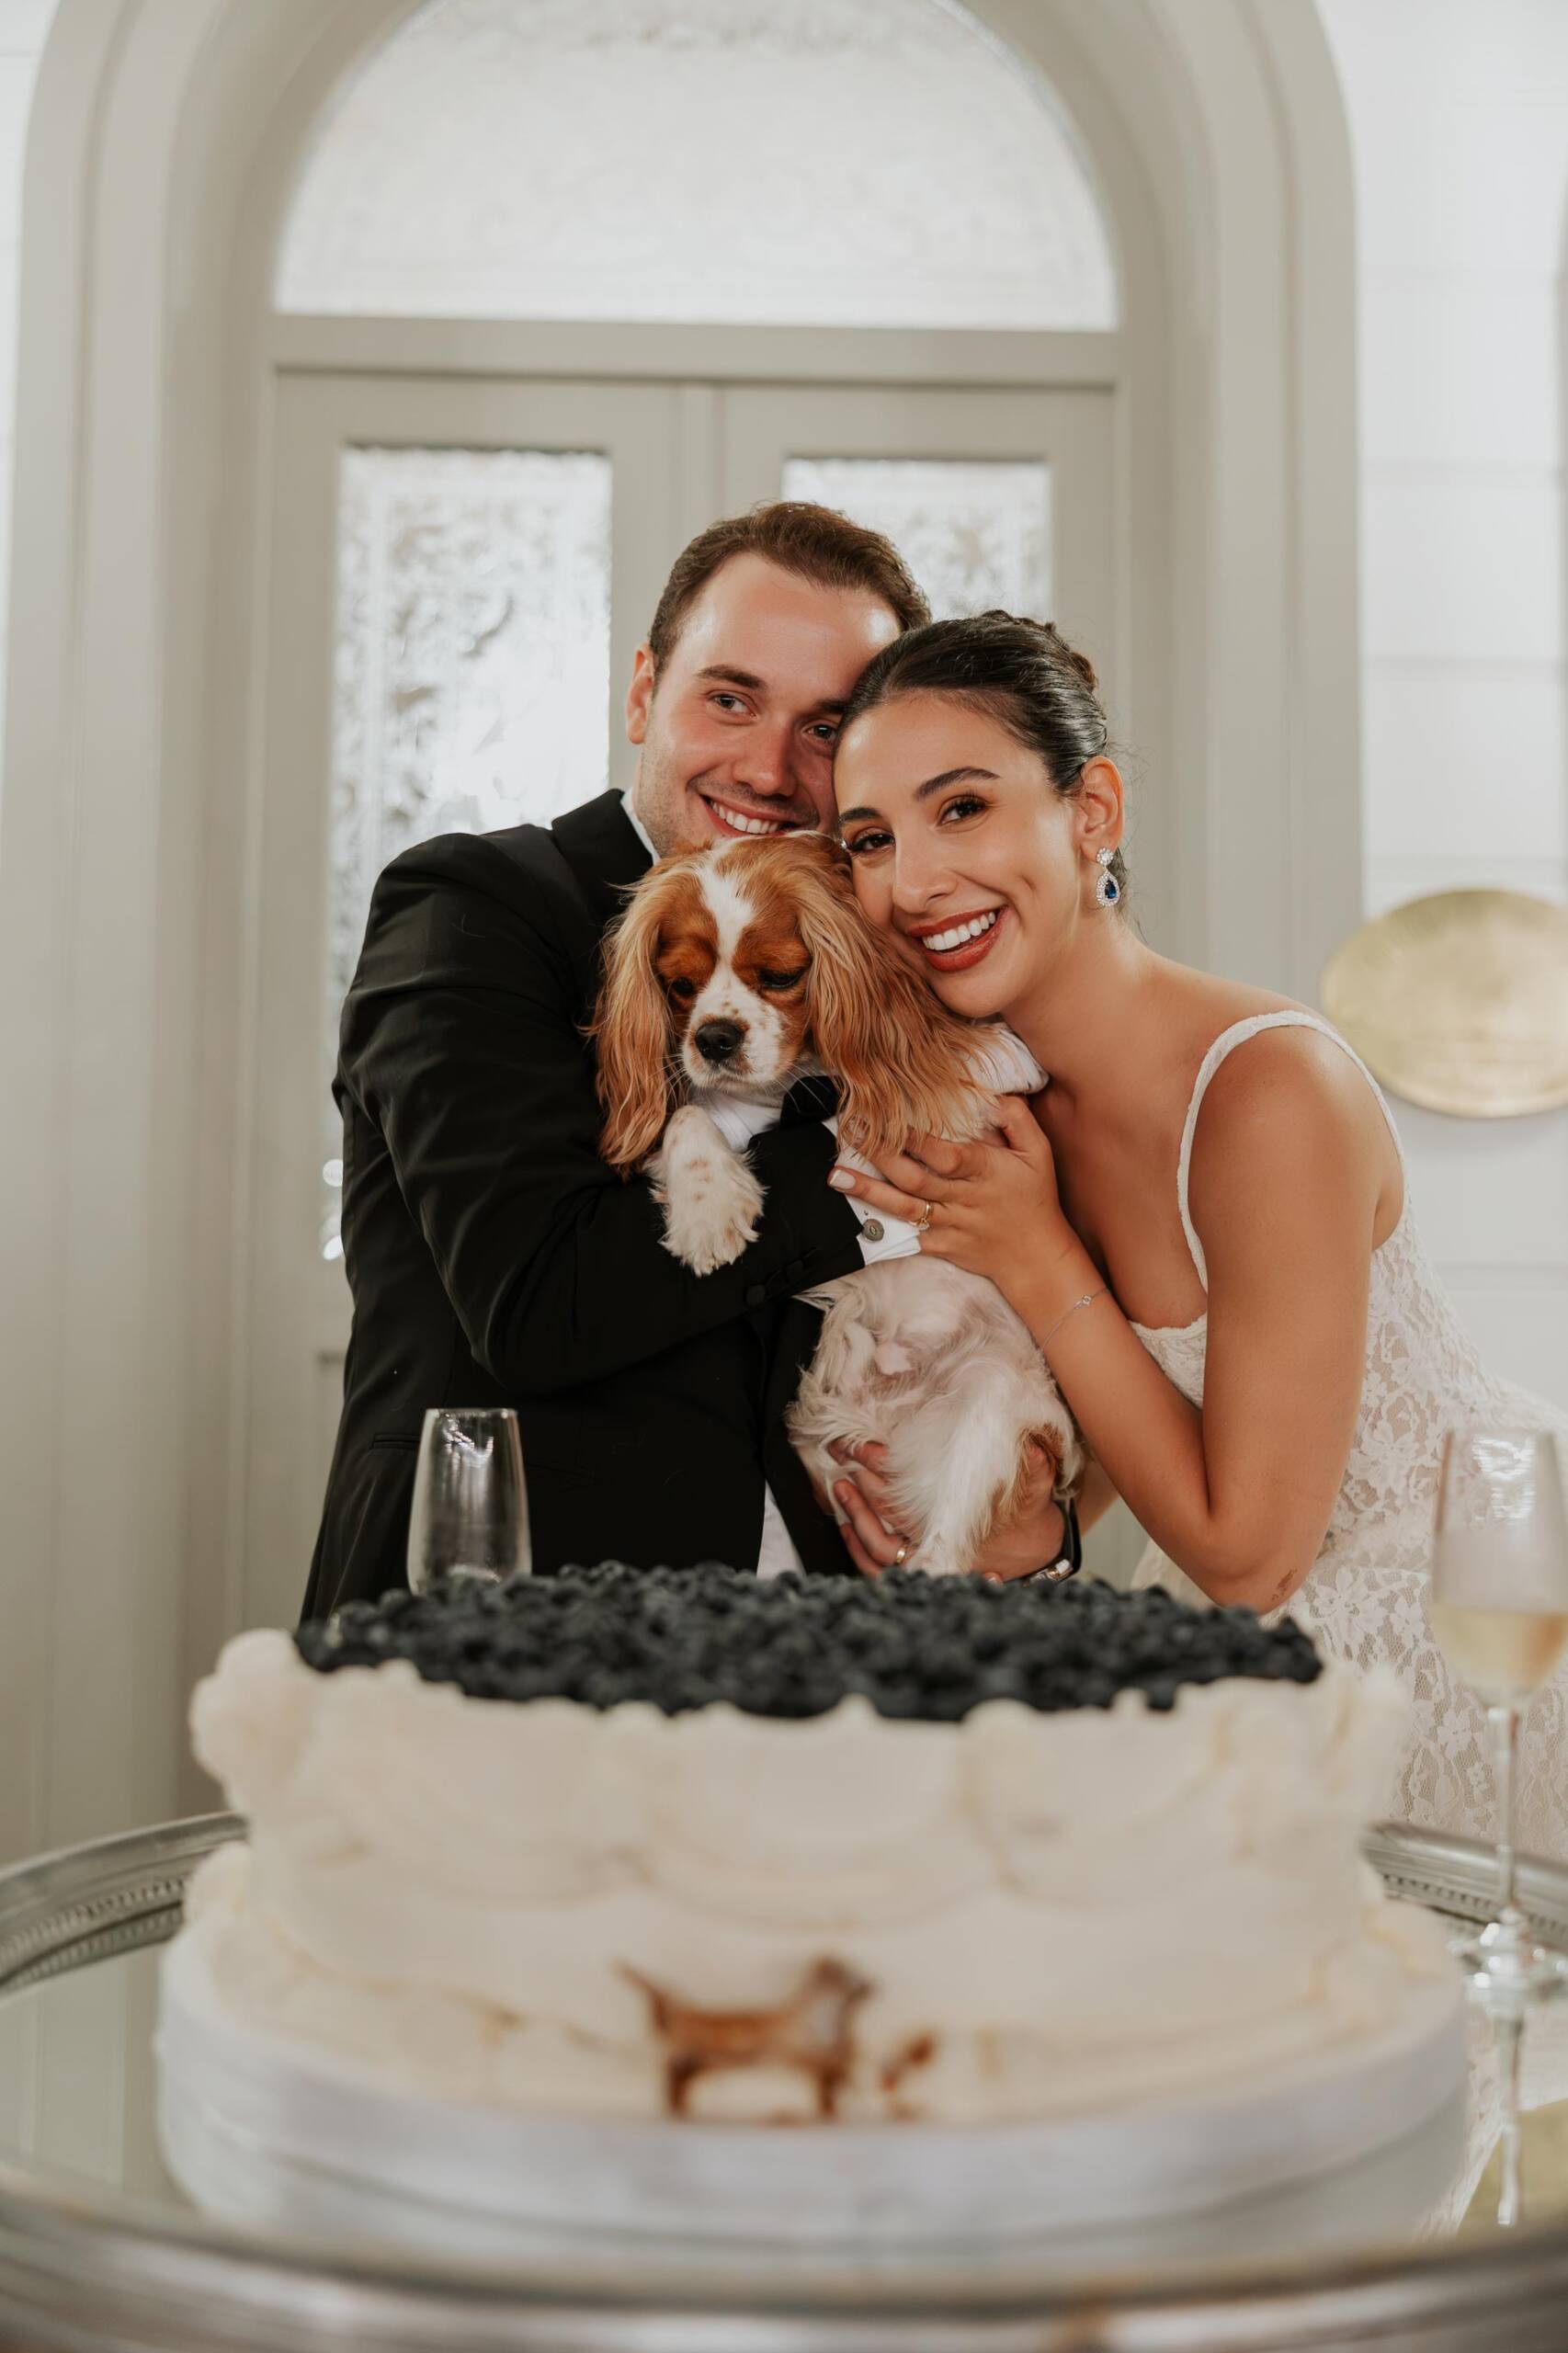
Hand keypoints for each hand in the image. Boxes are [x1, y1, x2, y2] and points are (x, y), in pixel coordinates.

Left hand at [825, 1437, 1064, 1583]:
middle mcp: (939, 1548)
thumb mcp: (1035, 1497)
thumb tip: (1038, 1452)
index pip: (910, 1495)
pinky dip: (859, 1549)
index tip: (864, 1449)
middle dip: (861, 1487)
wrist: (1033, 1557)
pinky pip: (881, 1569)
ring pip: (880, 1549)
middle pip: (889, 1520)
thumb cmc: (1027, 1524)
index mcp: (959, 1527)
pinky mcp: (919, 1571)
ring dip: (856, 1518)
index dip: (883, 1468)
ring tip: (839, 1488)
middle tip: (840, 1454)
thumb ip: (1037, 1474)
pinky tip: (846, 1525)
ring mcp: (927, 1563)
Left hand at [829, 1096, 1077, 1309]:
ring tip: (836, 1177)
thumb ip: (1016, 1118)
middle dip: (880, 1156)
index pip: (945, 1154)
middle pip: (916, 1179)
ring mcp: (951, 1225)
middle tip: (850, 1135)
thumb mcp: (1039, 1153)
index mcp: (986, 1172)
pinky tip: (855, 1218)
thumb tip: (990, 1096)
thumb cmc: (1036, 1198)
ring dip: (868, 1192)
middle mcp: (965, 1199)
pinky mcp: (942, 1247)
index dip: (915, 1139)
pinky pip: (909, 1239)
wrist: (1037, 1257)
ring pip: (905, 1208)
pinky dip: (883, 1230)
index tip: (887, 1118)